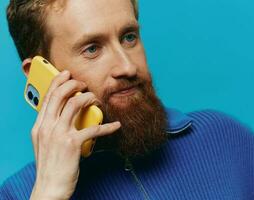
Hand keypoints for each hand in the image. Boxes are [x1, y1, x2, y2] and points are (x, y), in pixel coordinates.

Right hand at [30, 71, 120, 199]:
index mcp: (39, 125)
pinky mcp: (73, 144)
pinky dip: (107, 126)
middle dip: (74, 84)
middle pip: (60, 95)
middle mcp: (47, 127)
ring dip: (89, 98)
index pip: (48, 97)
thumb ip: (50, 127)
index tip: (67, 74)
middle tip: (85, 85)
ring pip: (75, 104)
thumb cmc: (50, 165)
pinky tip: (116, 126)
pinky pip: (94, 129)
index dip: (58, 82)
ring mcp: (59, 134)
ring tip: (96, 100)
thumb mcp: (43, 143)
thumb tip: (63, 114)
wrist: (50, 187)